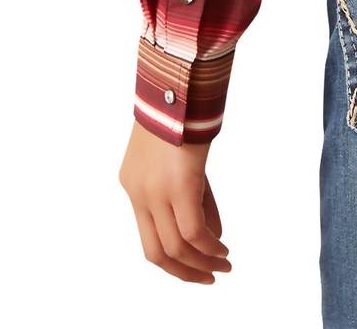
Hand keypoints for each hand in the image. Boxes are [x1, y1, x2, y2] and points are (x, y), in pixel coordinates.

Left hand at [119, 121, 232, 281]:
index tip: (196, 265)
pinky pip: (193, 231)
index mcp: (133, 184)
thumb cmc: (184, 111)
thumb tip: (212, 235)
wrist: (180, 79)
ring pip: (176, 247)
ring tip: (223, 265)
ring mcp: (156, 191)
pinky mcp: (179, 184)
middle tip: (209, 277)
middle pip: (156, 252)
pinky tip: (222, 250)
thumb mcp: (183, 158)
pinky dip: (209, 247)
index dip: (172, 258)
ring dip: (201, 262)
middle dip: (184, 271)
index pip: (149, 235)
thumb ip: (195, 196)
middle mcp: (138, 193)